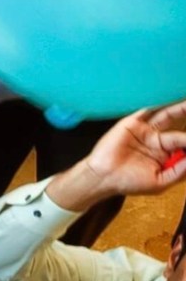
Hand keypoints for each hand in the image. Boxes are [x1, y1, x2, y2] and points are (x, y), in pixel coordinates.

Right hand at [50, 103, 185, 210]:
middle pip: (179, 130)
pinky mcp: (133, 123)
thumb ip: (180, 170)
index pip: (184, 146)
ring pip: (167, 115)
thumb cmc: (129, 183)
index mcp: (165, 155)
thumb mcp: (161, 182)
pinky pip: (148, 110)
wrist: (103, 177)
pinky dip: (159, 103)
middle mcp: (157, 141)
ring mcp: (145, 131)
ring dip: (180, 107)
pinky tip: (171, 97)